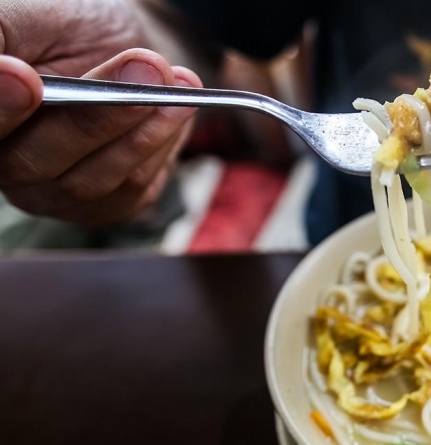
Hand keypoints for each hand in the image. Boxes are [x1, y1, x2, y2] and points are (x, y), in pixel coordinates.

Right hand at [0, 0, 202, 225]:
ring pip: (88, 180)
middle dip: (92, 118)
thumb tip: (0, 65)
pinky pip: (132, 186)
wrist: (128, 55)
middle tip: (143, 70)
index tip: (23, 77)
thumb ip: (2, 34)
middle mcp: (8, 166)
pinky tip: (179, 105)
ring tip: (174, 80)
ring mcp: (55, 195)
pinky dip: (159, 142)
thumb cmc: (68, 31)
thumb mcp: (31, 18)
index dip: (2, 108)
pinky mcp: (107, 206)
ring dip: (138, 131)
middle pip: (33, 162)